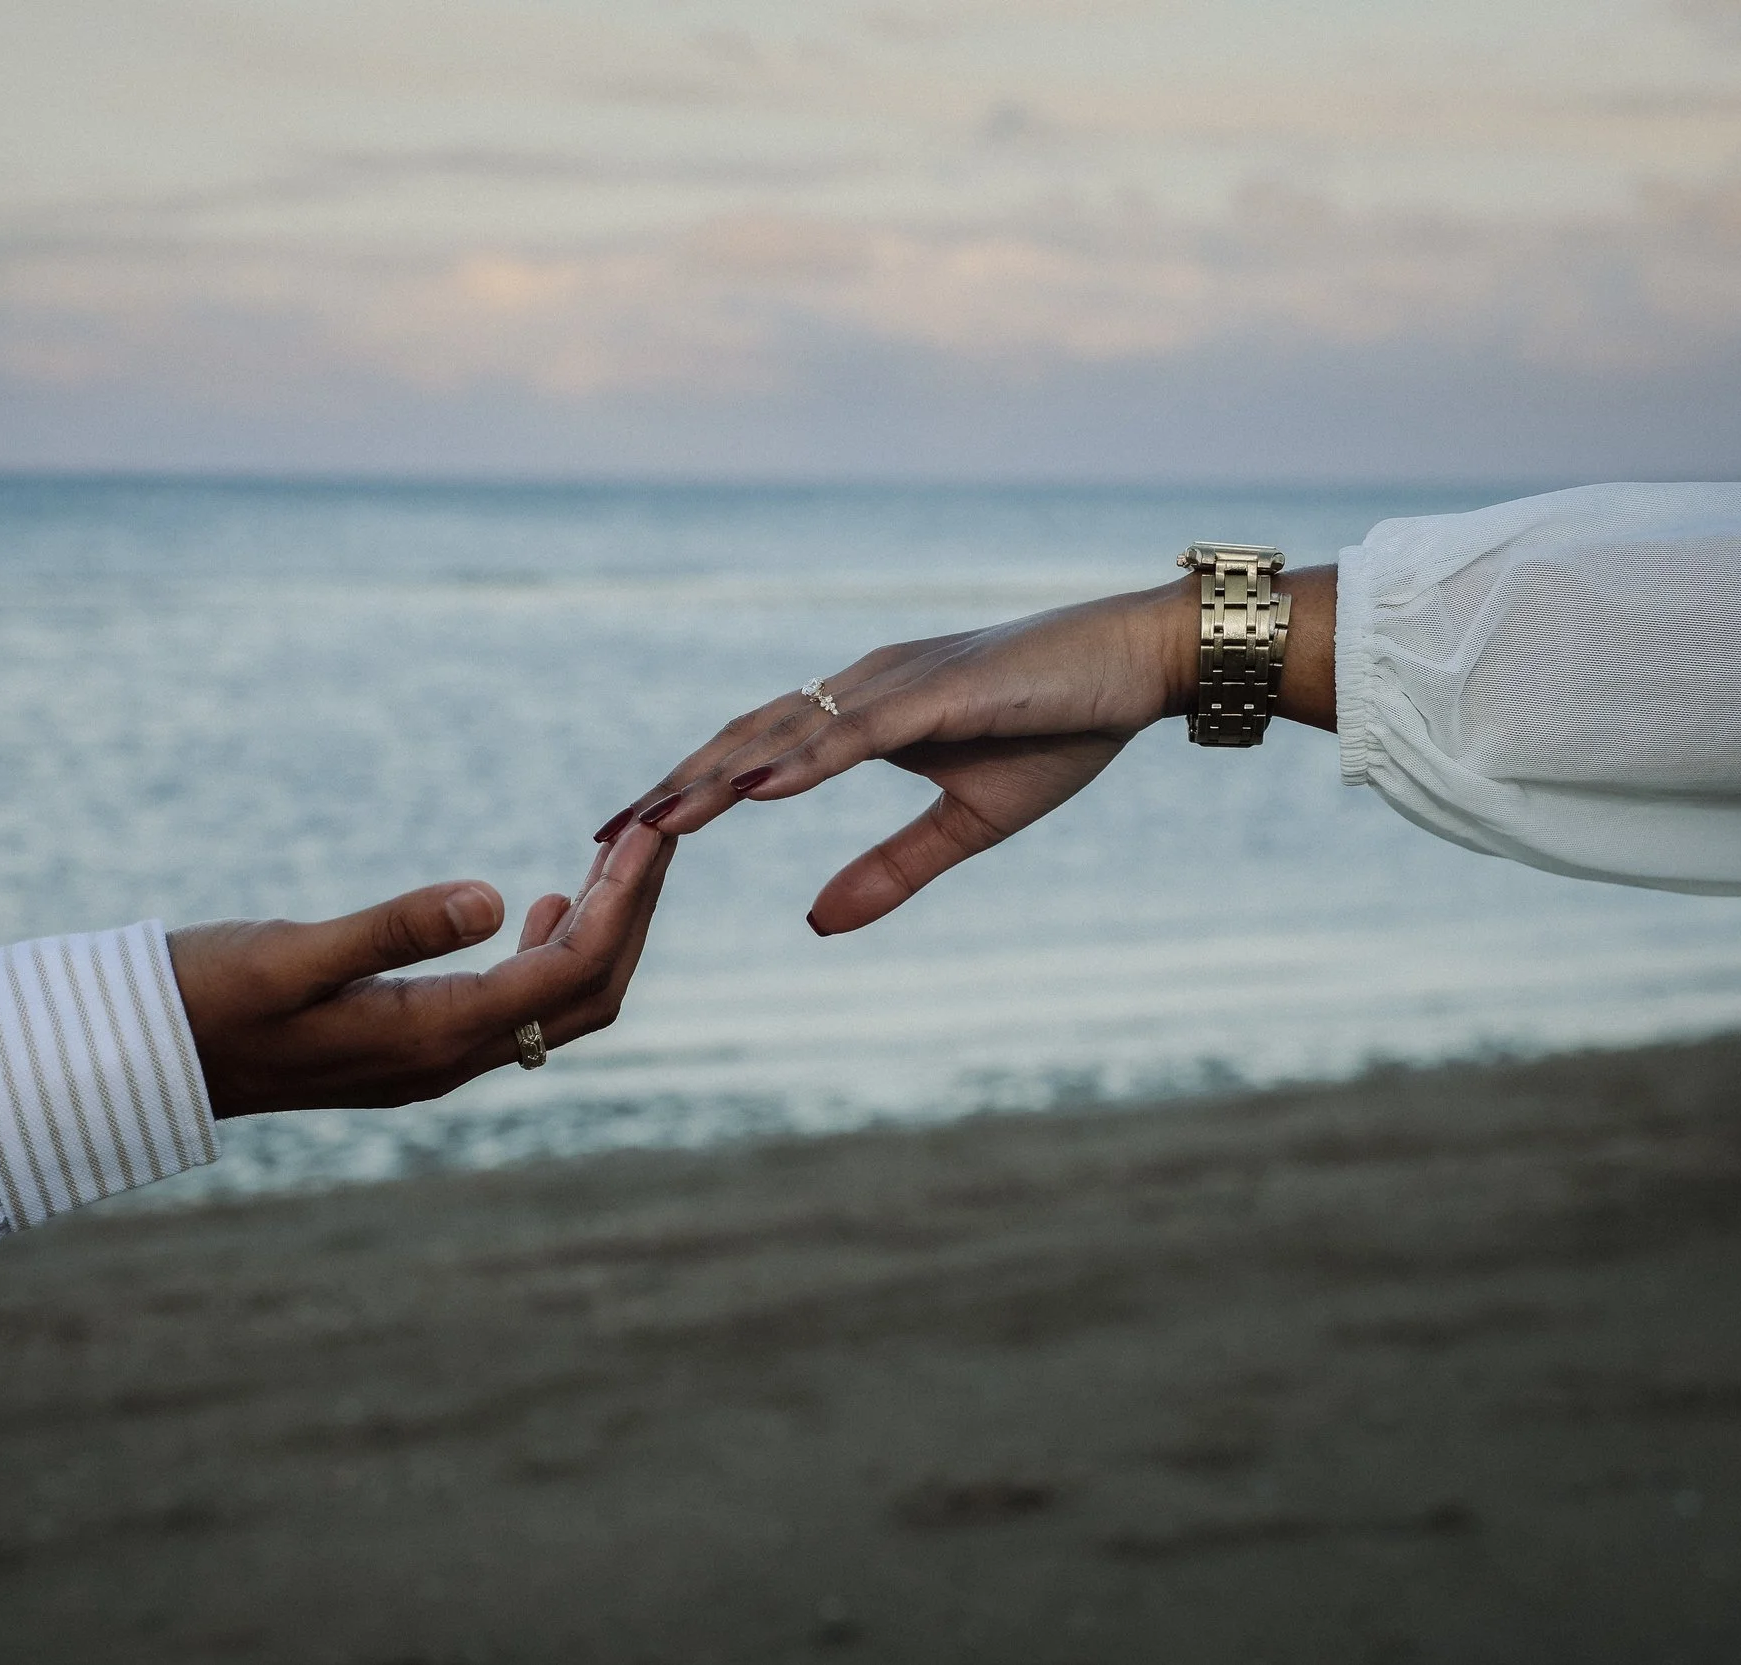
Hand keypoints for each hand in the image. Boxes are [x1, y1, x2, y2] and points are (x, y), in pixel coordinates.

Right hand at [167, 821, 672, 1116]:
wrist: (140, 1056)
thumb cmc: (204, 998)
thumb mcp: (294, 953)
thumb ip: (394, 929)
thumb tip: (496, 897)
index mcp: (431, 1038)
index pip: (570, 973)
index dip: (623, 903)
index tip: (654, 832)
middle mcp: (444, 1060)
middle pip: (585, 997)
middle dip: (630, 916)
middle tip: (656, 835)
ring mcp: (428, 1060)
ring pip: (552, 1004)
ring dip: (595, 932)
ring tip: (613, 859)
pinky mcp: (406, 1045)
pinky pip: (509, 1006)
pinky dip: (545, 953)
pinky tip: (535, 907)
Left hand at [608, 569, 1332, 935]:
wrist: (1141, 666)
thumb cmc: (1061, 729)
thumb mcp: (968, 825)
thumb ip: (889, 871)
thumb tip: (812, 923)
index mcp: (861, 716)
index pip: (753, 754)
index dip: (687, 793)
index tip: (625, 834)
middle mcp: (861, 689)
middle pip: (743, 739)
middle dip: (670, 788)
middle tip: (599, 836)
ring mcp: (895, 685)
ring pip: (782, 733)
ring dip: (713, 778)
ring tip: (650, 819)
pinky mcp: (939, 692)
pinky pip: (855, 733)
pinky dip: (800, 759)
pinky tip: (755, 788)